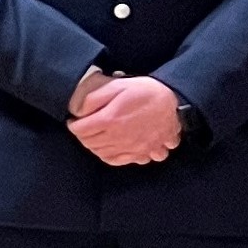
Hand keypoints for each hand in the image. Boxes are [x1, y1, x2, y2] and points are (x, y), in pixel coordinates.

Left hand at [67, 72, 184, 165]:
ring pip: (103, 154)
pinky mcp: (144, 152)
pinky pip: (121, 161)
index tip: (74, 121)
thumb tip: (78, 111)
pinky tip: (112, 147)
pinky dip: (112, 157)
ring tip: (96, 137)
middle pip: (90, 143)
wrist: (173, 99)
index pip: (80, 130)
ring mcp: (133, 147)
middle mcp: (120, 137)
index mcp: (110, 120)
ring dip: (95, 147)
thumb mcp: (116, 86)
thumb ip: (94, 98)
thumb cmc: (144, 91)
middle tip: (84, 128)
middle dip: (83, 136)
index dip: (73, 125)